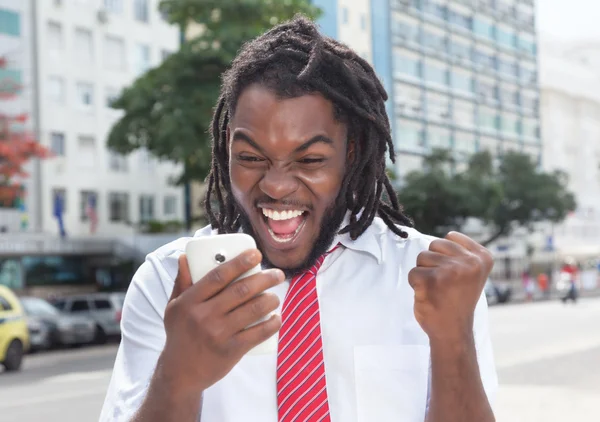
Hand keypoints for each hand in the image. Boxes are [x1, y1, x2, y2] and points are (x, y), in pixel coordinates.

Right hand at [160, 250, 283, 394]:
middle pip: (241, 290)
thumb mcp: (174, 307)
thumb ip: (182, 282)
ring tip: (275, 297)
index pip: (218, 276)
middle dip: (264, 278)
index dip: (239, 262)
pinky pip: (258, 333)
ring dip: (271, 300)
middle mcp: (204, 316)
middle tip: (277, 274)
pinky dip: (272, 324)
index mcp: (190, 301)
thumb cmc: (180, 334)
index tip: (255, 254)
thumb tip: (184, 257)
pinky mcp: (231, 350)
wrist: (180, 373)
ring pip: (253, 309)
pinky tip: (276, 318)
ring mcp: (219, 334)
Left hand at [408, 232, 493, 343]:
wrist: (453, 331)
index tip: (455, 275)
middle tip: (443, 283)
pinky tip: (428, 296)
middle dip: (433, 262)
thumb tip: (442, 236)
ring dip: (424, 273)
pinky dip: (415, 284)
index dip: (445, 255)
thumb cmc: (458, 300)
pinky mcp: (430, 281)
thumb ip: (462, 253)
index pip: (450, 237)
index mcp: (482, 257)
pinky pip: (412, 273)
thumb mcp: (471, 272)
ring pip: (421, 257)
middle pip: (434, 245)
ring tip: (437, 290)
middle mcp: (469, 262)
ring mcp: (450, 271)